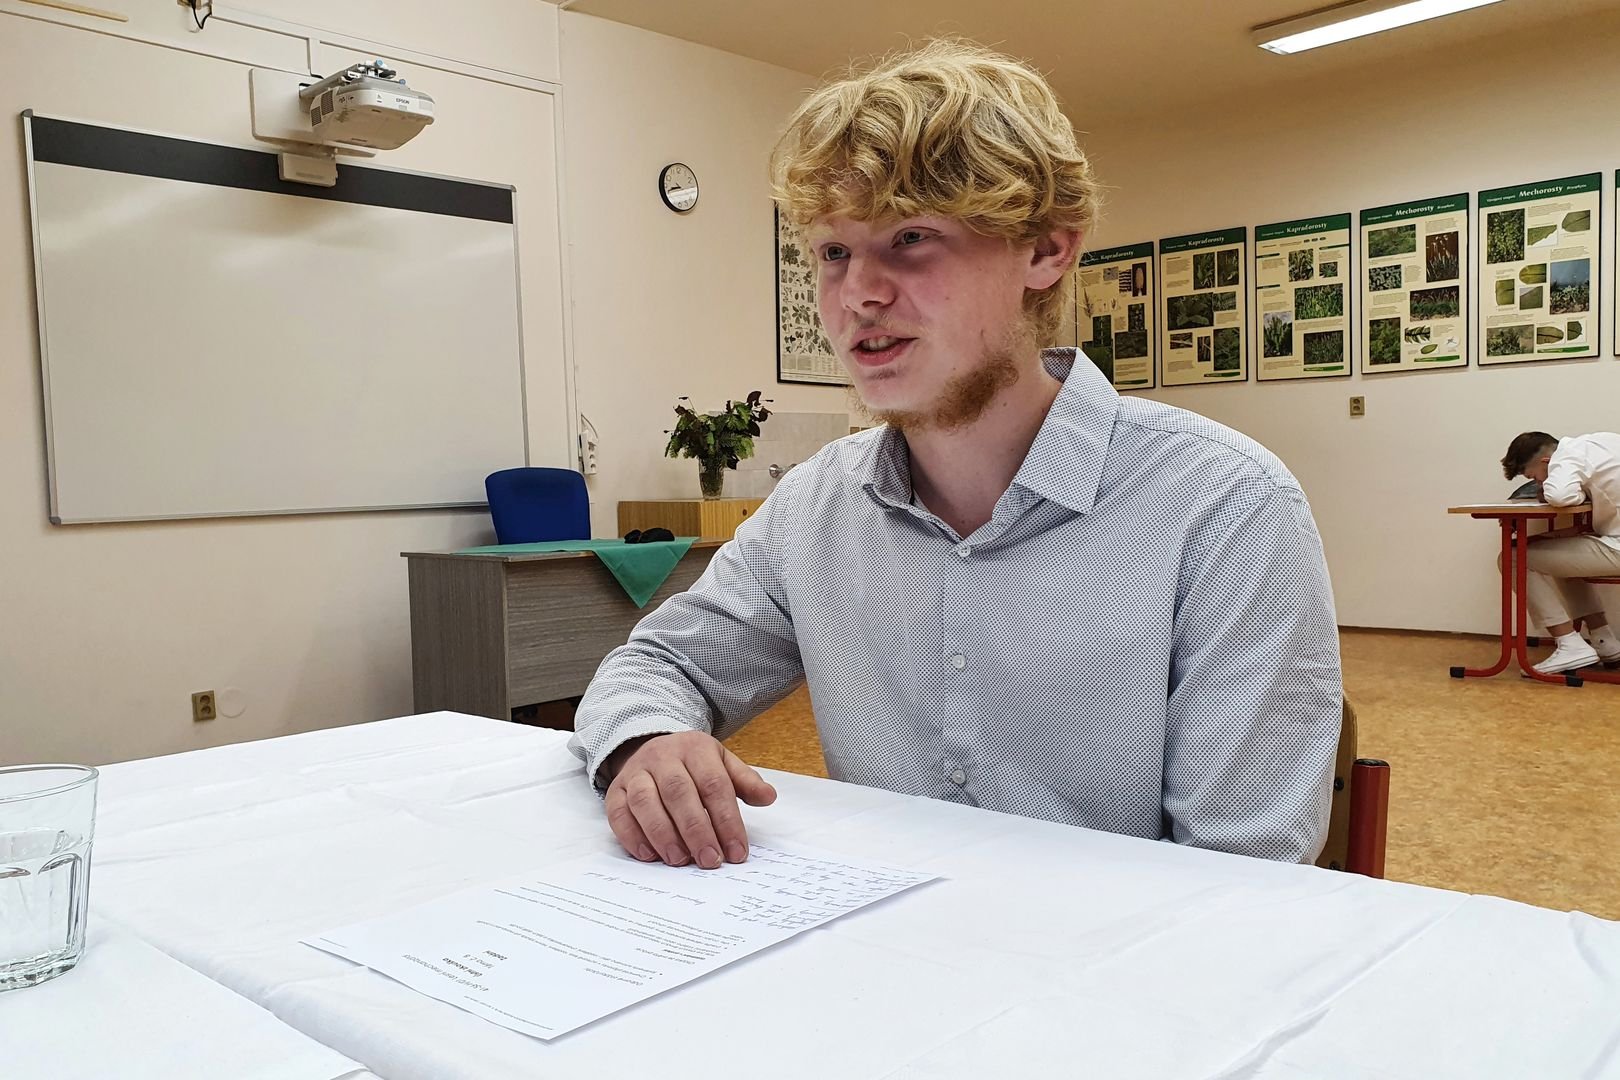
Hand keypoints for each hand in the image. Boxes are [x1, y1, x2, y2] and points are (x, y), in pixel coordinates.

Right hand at [602, 731, 776, 868]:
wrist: (652, 747)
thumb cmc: (692, 764)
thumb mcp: (722, 764)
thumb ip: (744, 782)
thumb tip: (768, 797)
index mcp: (695, 748)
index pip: (714, 784)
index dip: (727, 820)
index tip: (736, 851)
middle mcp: (663, 756)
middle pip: (679, 792)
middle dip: (696, 830)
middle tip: (709, 860)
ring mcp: (636, 772)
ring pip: (645, 800)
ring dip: (663, 834)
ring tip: (679, 860)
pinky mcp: (616, 790)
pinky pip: (618, 812)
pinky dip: (632, 835)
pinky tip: (649, 855)